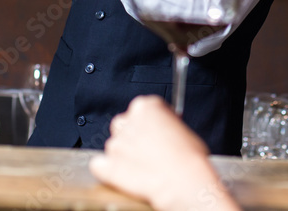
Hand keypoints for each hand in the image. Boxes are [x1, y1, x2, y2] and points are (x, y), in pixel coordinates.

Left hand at [89, 96, 239, 210]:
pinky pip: (99, 164)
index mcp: (145, 106)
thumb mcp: (183, 129)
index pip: (143, 108)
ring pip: (115, 145)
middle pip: (124, 124)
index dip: (151, 122)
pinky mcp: (106, 165)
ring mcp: (115, 144)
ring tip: (142, 165)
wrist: (183, 181)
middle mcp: (127, 121)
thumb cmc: (187, 158)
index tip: (155, 129)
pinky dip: (108, 169)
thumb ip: (166, 124)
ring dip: (124, 154)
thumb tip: (162, 130)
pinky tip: (124, 173)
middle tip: (148, 149)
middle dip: (134, 136)